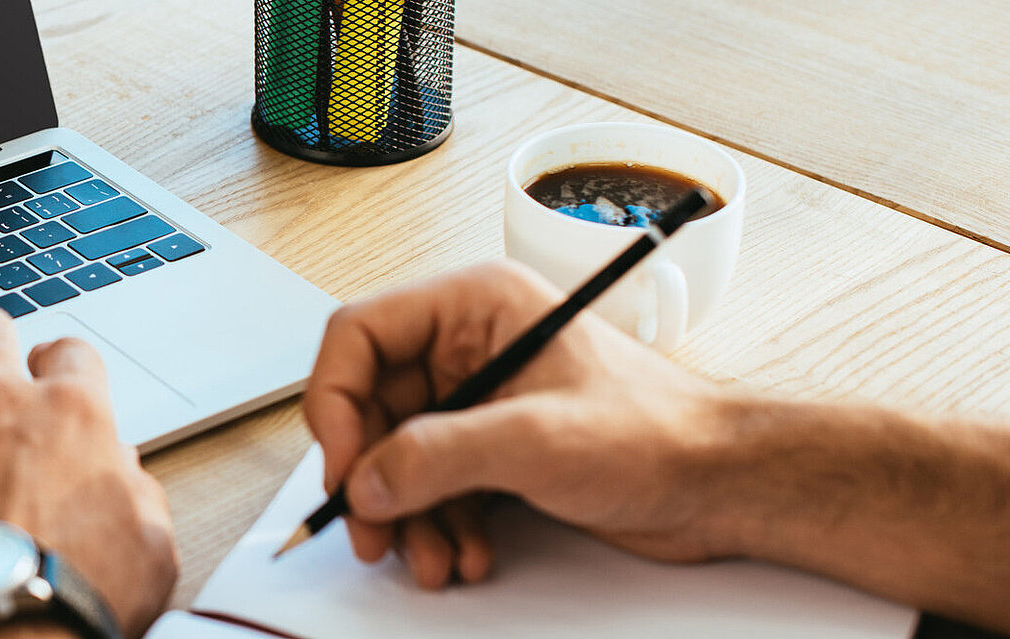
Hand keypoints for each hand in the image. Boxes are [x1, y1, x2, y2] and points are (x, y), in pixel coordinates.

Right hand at [304, 260, 745, 586]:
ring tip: (429, 557)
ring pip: (395, 455)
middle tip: (370, 528)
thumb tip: (367, 479)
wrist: (720, 484)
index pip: (360, 336)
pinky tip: (462, 552)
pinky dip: (435, 525)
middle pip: (369, 406)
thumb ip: (441, 454)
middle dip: (370, 477)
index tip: (343, 465)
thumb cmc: (660, 432)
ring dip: (405, 514)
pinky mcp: (489, 446)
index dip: (336, 402)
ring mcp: (477, 397)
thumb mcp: (539, 438)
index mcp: (475, 306)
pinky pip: (429, 484)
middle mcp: (468, 344)